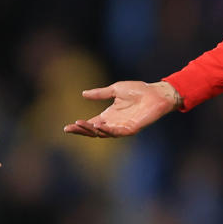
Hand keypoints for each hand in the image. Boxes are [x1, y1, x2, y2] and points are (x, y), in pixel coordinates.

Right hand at [64, 80, 179, 137]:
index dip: (79, 126)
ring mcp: (122, 127)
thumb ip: (100, 94)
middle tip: (69, 128)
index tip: (67, 127)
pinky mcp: (131, 129)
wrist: (155, 93)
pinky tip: (98, 127)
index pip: (91, 123)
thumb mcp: (115, 89)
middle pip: (93, 131)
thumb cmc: (138, 90)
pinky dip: (107, 131)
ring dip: (91, 130)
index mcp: (108, 115)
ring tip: (80, 124)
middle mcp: (113, 123)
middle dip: (81, 130)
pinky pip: (117, 132)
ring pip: (103, 133)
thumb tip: (83, 94)